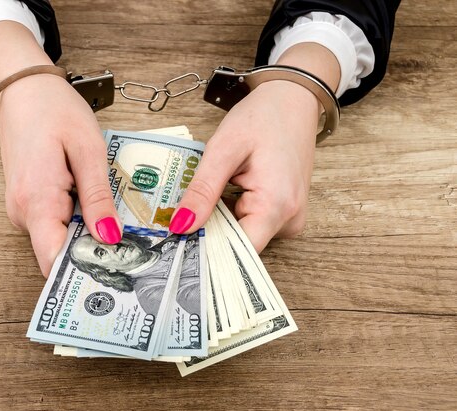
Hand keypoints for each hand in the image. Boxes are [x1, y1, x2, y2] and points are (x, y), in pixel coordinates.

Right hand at [0, 76, 120, 275]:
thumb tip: (109, 238)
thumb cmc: (53, 110)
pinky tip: (99, 208)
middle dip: (94, 254)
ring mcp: (22, 208)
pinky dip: (78, 221)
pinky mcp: (28, 202)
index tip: (117, 279)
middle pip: (60, 252)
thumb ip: (98, 197)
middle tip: (135, 252)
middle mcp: (22, 212)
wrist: (22, 90)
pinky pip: (54, 223)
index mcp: (36, 200)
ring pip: (59, 238)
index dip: (83, 273)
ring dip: (88, 235)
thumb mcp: (87, 149)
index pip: (53, 259)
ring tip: (122, 226)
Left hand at [169, 43, 339, 251]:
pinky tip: (221, 194)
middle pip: (237, 245)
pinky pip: (251, 224)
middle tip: (181, 215)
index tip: (177, 243)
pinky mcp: (284, 212)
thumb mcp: (224, 150)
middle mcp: (289, 220)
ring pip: (242, 235)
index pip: (237, 252)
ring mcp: (289, 218)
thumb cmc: (264, 117)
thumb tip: (181, 226)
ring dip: (218, 221)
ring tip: (205, 196)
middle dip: (207, 232)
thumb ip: (203, 191)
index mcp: (276, 207)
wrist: (293, 99)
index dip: (205, 250)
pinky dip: (230, 213)